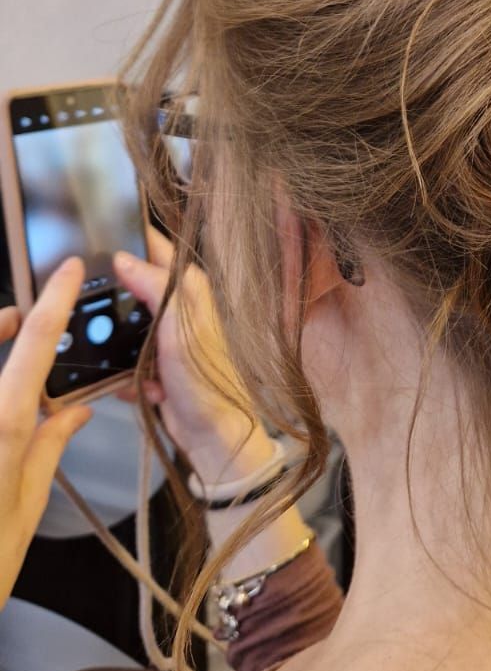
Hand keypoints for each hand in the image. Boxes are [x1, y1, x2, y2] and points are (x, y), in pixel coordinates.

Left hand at [0, 258, 93, 607]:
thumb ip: (48, 449)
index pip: (33, 342)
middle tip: (20, 324)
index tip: (68, 271)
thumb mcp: (25, 510)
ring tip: (8, 363)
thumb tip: (75, 411)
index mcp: (1, 427)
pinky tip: (4, 422)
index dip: (54, 300)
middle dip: (3, 326)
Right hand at [114, 231, 274, 486]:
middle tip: (97, 313)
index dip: (133, 239)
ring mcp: (165, 339)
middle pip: (133, 289)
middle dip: (116, 303)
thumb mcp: (178, 325)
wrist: (213, 433)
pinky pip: (125, 363)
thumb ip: (155, 286)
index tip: (99, 237)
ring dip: (122, 350)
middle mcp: (178, 308)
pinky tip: (146, 390)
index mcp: (190, 289)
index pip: (157, 250)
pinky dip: (129, 377)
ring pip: (124, 330)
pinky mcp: (154, 366)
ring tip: (133, 365)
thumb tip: (124, 256)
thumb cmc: (204, 375)